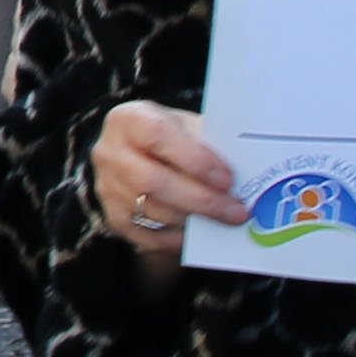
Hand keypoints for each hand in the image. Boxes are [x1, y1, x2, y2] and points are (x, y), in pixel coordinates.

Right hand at [92, 100, 239, 255]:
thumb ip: (208, 143)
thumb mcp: (185, 127)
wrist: (138, 153)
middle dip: (200, 199)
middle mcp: (111, 154)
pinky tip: (203, 232)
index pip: (157, 136)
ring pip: (153, 212)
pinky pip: (149, 236)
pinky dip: (181, 237)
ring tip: (226, 219)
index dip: (194, 159)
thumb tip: (247, 170)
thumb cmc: (171, 137)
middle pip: (152, 181)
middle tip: (236, 210)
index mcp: (129, 120)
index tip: (227, 177)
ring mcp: (108, 188)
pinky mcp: (115, 218)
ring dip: (194, 219)